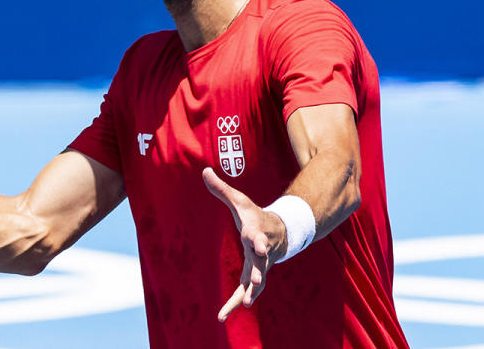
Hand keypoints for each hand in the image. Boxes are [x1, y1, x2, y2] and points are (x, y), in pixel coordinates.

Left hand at [202, 167, 286, 321]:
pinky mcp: (257, 273)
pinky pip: (250, 289)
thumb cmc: (254, 214)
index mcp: (255, 231)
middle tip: (257, 281)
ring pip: (258, 280)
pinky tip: (227, 312)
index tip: (257, 245)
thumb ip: (221, 189)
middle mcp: (261, 250)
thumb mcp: (238, 200)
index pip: (257, 235)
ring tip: (244, 304)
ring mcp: (261, 264)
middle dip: (260, 271)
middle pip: (261, 262)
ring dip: (251, 292)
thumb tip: (204, 171)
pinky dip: (241, 299)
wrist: (279, 230)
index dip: (258, 240)